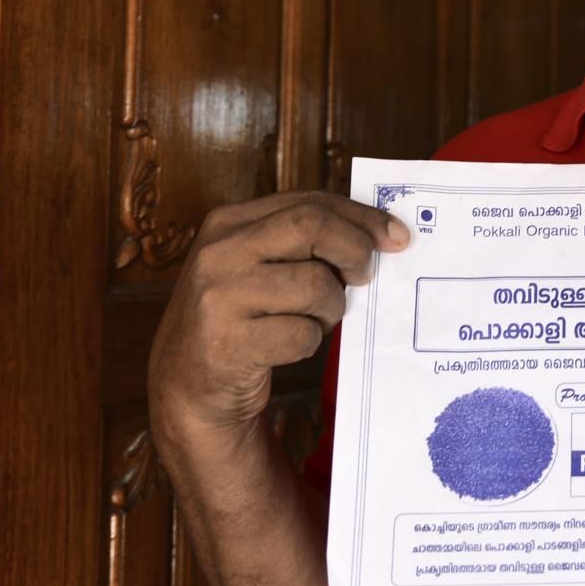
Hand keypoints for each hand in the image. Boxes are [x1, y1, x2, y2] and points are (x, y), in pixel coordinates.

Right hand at [149, 191, 408, 436]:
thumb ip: (304, 241)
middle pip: (311, 227)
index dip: (361, 217)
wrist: (187, 383)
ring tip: (314, 319)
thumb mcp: (258, 264)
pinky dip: (308, 342)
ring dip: (331, 308)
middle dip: (354, 250)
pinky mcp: (226, 343)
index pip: (309, 202)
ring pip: (314, 284)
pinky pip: (301, 335)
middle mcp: (218, 252)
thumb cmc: (242, 316)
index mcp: (228, 222)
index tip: (397, 236)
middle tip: (366, 276)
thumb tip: (385, 234)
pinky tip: (288, 344)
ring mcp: (218, 297)